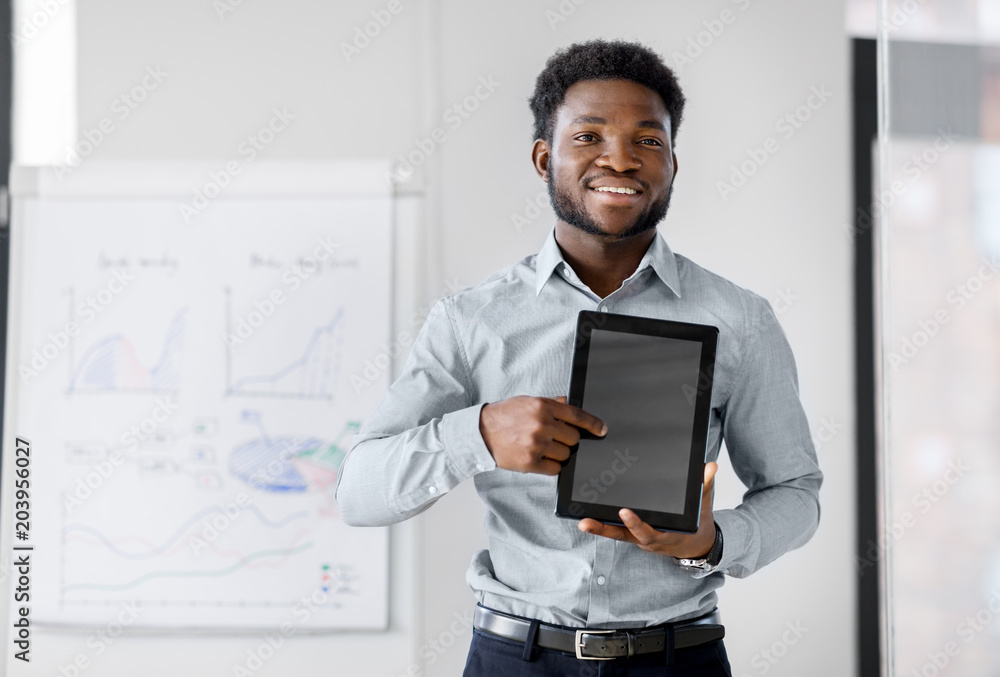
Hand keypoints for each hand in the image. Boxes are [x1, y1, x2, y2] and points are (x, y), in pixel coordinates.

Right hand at [479, 395, 606, 474]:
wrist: (480, 433)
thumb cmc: (504, 416)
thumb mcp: (527, 402)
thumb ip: (550, 403)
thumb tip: (568, 402)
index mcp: (542, 406)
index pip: (577, 416)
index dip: (593, 424)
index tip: (602, 430)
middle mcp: (541, 424)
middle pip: (573, 437)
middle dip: (567, 439)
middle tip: (553, 438)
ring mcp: (536, 444)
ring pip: (566, 454)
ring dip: (559, 453)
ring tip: (542, 447)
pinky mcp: (530, 462)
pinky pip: (555, 468)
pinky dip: (551, 465)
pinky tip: (539, 458)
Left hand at [578, 462, 718, 558]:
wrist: (695, 544)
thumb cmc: (697, 525)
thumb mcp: (703, 507)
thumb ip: (705, 487)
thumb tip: (710, 466)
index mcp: (665, 535)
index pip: (647, 532)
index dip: (635, 524)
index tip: (624, 512)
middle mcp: (648, 539)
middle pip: (623, 535)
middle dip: (604, 530)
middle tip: (586, 522)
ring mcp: (638, 537)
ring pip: (616, 533)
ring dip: (598, 528)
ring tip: (581, 521)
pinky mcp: (632, 533)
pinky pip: (616, 529)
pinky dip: (602, 524)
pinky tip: (586, 515)